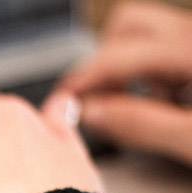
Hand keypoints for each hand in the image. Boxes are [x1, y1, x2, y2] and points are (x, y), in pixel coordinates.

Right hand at [59, 1, 191, 165]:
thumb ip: (139, 124)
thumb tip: (91, 114)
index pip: (120, 53)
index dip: (82, 80)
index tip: (58, 106)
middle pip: (132, 28)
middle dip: (107, 64)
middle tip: (98, 106)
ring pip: (151, 37)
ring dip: (133, 68)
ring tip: (144, 109)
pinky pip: (174, 54)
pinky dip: (159, 76)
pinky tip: (174, 108)